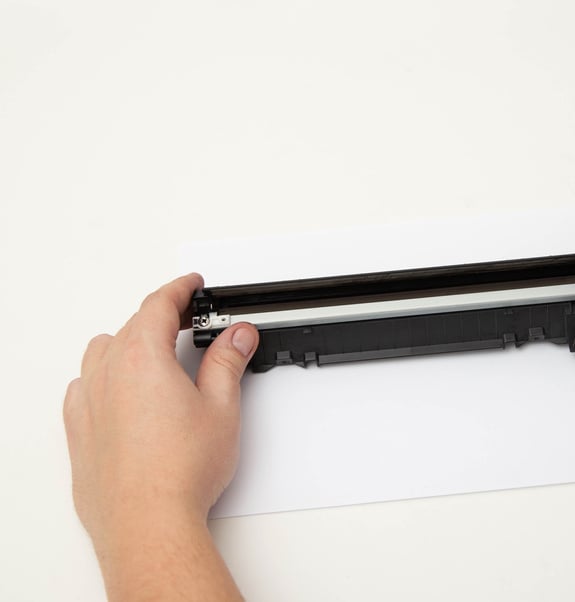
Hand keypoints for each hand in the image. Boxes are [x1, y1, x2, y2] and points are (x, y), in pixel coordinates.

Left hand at [64, 273, 257, 599]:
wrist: (148, 521)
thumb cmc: (180, 471)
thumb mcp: (221, 408)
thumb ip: (228, 363)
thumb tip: (236, 336)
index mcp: (142, 359)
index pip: (158, 305)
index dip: (178, 289)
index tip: (191, 285)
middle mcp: (107, 374)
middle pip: (131, 325)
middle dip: (160, 315)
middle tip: (188, 319)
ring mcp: (88, 402)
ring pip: (101, 351)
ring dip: (127, 342)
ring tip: (153, 351)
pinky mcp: (79, 431)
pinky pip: (83, 386)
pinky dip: (102, 375)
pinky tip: (119, 388)